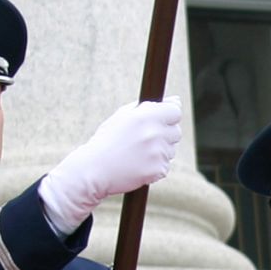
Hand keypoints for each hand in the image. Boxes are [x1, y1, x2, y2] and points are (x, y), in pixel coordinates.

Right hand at [37, 98, 182, 228]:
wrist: (94, 169)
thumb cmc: (107, 140)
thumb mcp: (123, 116)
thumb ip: (150, 106)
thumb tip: (176, 100)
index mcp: (145, 115)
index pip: (175, 111)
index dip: (169, 117)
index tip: (161, 122)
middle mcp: (154, 132)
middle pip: (176, 132)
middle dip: (165, 135)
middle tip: (144, 141)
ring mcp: (158, 152)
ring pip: (171, 150)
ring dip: (160, 152)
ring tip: (137, 154)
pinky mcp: (158, 169)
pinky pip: (165, 166)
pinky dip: (155, 167)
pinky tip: (138, 165)